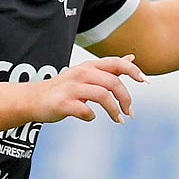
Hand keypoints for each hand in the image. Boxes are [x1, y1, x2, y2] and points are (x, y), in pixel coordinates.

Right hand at [28, 55, 147, 124]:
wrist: (34, 99)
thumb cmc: (65, 88)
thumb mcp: (87, 74)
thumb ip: (110, 68)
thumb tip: (131, 58)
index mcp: (89, 66)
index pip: (116, 63)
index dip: (133, 71)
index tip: (145, 81)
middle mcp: (81, 74)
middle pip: (113, 83)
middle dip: (126, 99)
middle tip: (129, 113)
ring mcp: (71, 88)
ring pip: (103, 96)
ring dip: (114, 110)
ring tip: (118, 120)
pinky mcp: (63, 104)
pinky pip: (85, 111)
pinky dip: (91, 116)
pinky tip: (90, 117)